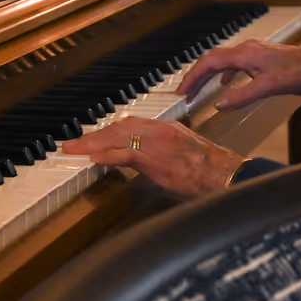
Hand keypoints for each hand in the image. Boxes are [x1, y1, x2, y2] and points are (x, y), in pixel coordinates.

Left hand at [62, 117, 240, 197]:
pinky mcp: (157, 160)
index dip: (107, 130)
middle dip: (93, 135)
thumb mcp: (183, 155)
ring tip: (73, 150)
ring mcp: (157, 144)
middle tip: (72, 143)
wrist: (227, 176)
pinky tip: (92, 158)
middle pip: (118, 127)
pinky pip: (125, 155)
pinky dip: (106, 155)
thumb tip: (142, 165)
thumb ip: (161, 155)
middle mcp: (160, 131)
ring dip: (92, 144)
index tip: (92, 137)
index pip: (129, 124)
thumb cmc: (211, 171)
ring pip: (117, 137)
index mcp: (167, 128)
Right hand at [178, 41, 300, 111]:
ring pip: (223, 60)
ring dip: (209, 74)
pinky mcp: (261, 57)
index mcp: (244, 54)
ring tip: (199, 89)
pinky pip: (235, 63)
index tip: (182, 92)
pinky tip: (224, 83)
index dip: (193, 77)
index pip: (210, 63)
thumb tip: (218, 105)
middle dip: (197, 76)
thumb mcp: (268, 88)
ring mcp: (254, 52)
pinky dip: (224, 73)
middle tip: (185, 93)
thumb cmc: (296, 75)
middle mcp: (246, 49)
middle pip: (213, 59)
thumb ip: (242, 96)